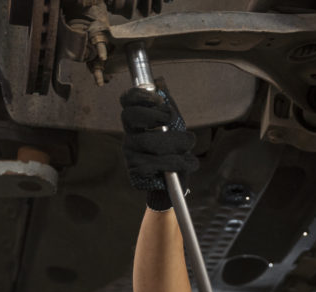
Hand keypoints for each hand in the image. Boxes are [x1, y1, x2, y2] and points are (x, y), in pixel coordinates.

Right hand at [120, 86, 197, 210]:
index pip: (127, 101)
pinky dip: (176, 163)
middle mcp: (129, 135)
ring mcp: (130, 153)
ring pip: (149, 142)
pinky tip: (185, 164)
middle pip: (131, 116)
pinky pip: (155, 163)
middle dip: (154, 115)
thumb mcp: (175, 127)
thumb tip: (160, 82)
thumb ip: (168, 106)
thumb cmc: (175, 152)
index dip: (139, 95)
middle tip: (170, 120)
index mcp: (138, 121)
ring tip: (188, 149)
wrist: (174, 183)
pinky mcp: (135, 171)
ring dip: (175, 144)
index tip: (158, 99)